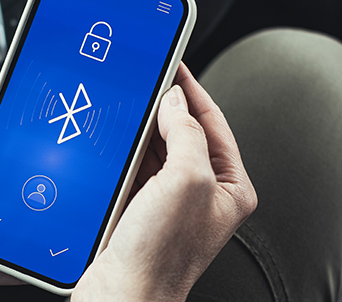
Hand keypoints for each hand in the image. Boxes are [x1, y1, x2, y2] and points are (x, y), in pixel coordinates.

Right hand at [73, 64, 257, 300]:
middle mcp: (203, 194)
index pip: (214, 123)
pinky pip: (132, 168)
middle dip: (163, 108)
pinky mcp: (139, 210)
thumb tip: (175, 101)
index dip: (193, 90)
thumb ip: (186, 132)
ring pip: (155, 149)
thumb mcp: (186, 180)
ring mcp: (170, 203)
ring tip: (126, 105)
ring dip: (140, 128)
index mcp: (230, 188)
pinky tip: (111, 138)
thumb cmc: (162, 255)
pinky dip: (122, 151)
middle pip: (183, 133)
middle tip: (144, 79)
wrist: (122, 296)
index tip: (174, 63)